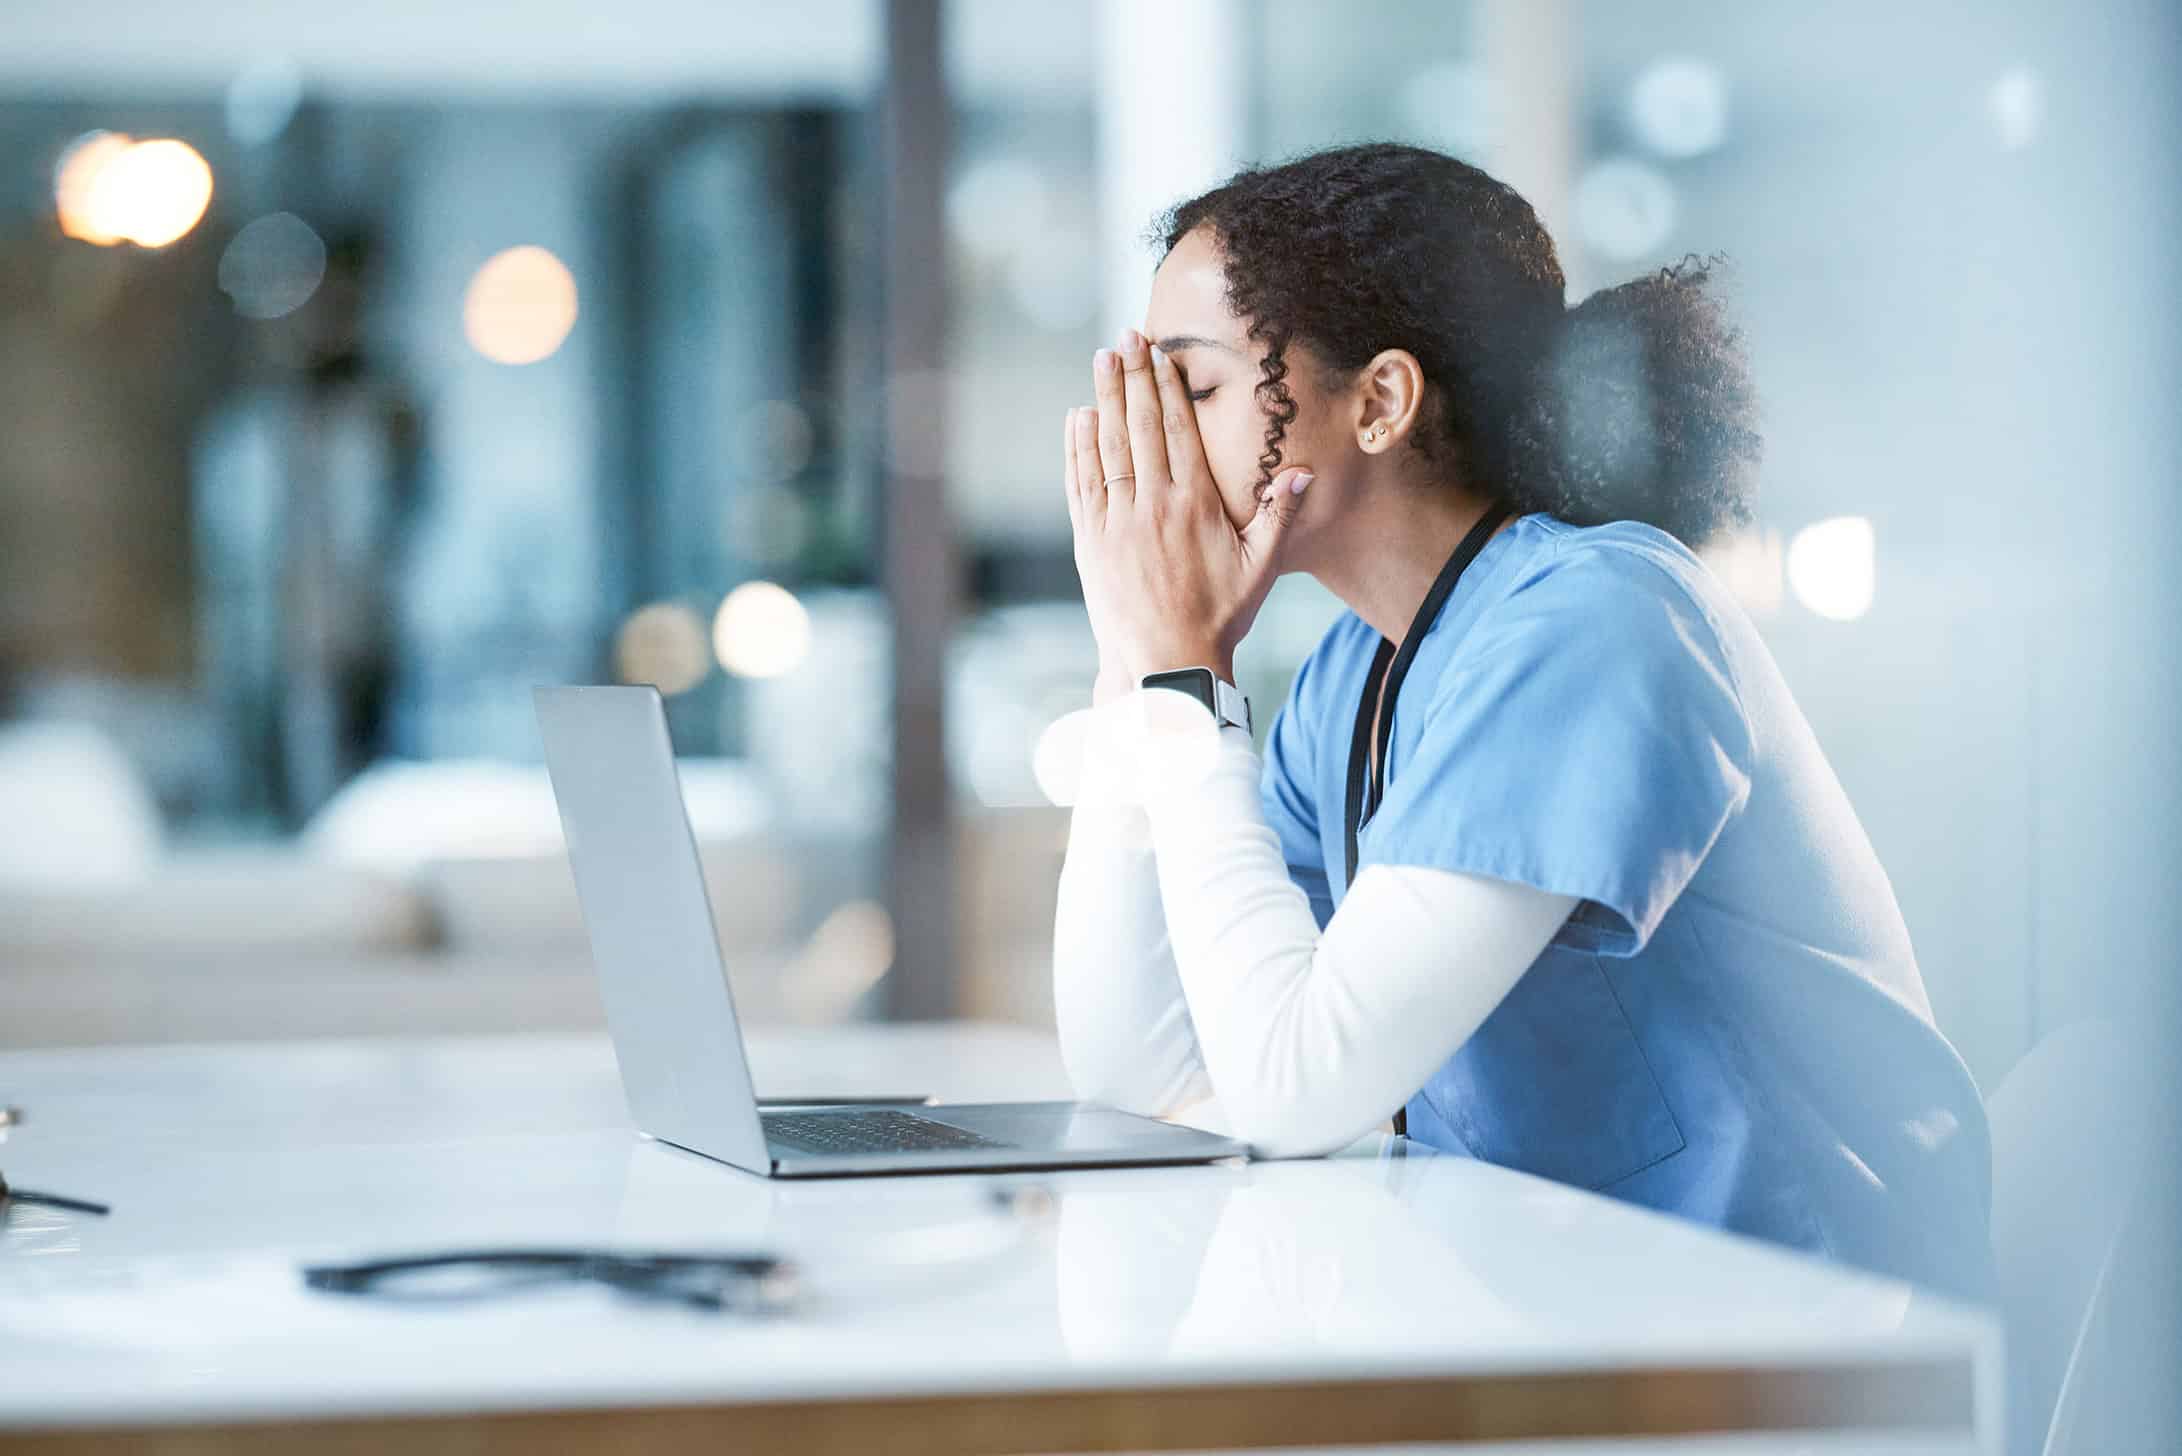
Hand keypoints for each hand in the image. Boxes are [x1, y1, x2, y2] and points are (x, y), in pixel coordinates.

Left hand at [1063, 328, 1310, 689]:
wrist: (1169, 665)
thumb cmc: (1220, 616)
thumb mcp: (1260, 567)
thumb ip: (1280, 516)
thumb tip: (1302, 473)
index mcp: (1196, 506)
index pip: (1178, 432)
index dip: (1166, 388)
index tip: (1159, 353)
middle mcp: (1154, 507)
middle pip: (1140, 428)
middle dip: (1132, 378)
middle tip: (1125, 338)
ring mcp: (1118, 524)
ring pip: (1108, 449)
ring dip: (1103, 401)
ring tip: (1101, 361)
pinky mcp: (1092, 544)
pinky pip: (1083, 485)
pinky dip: (1079, 448)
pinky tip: (1078, 418)